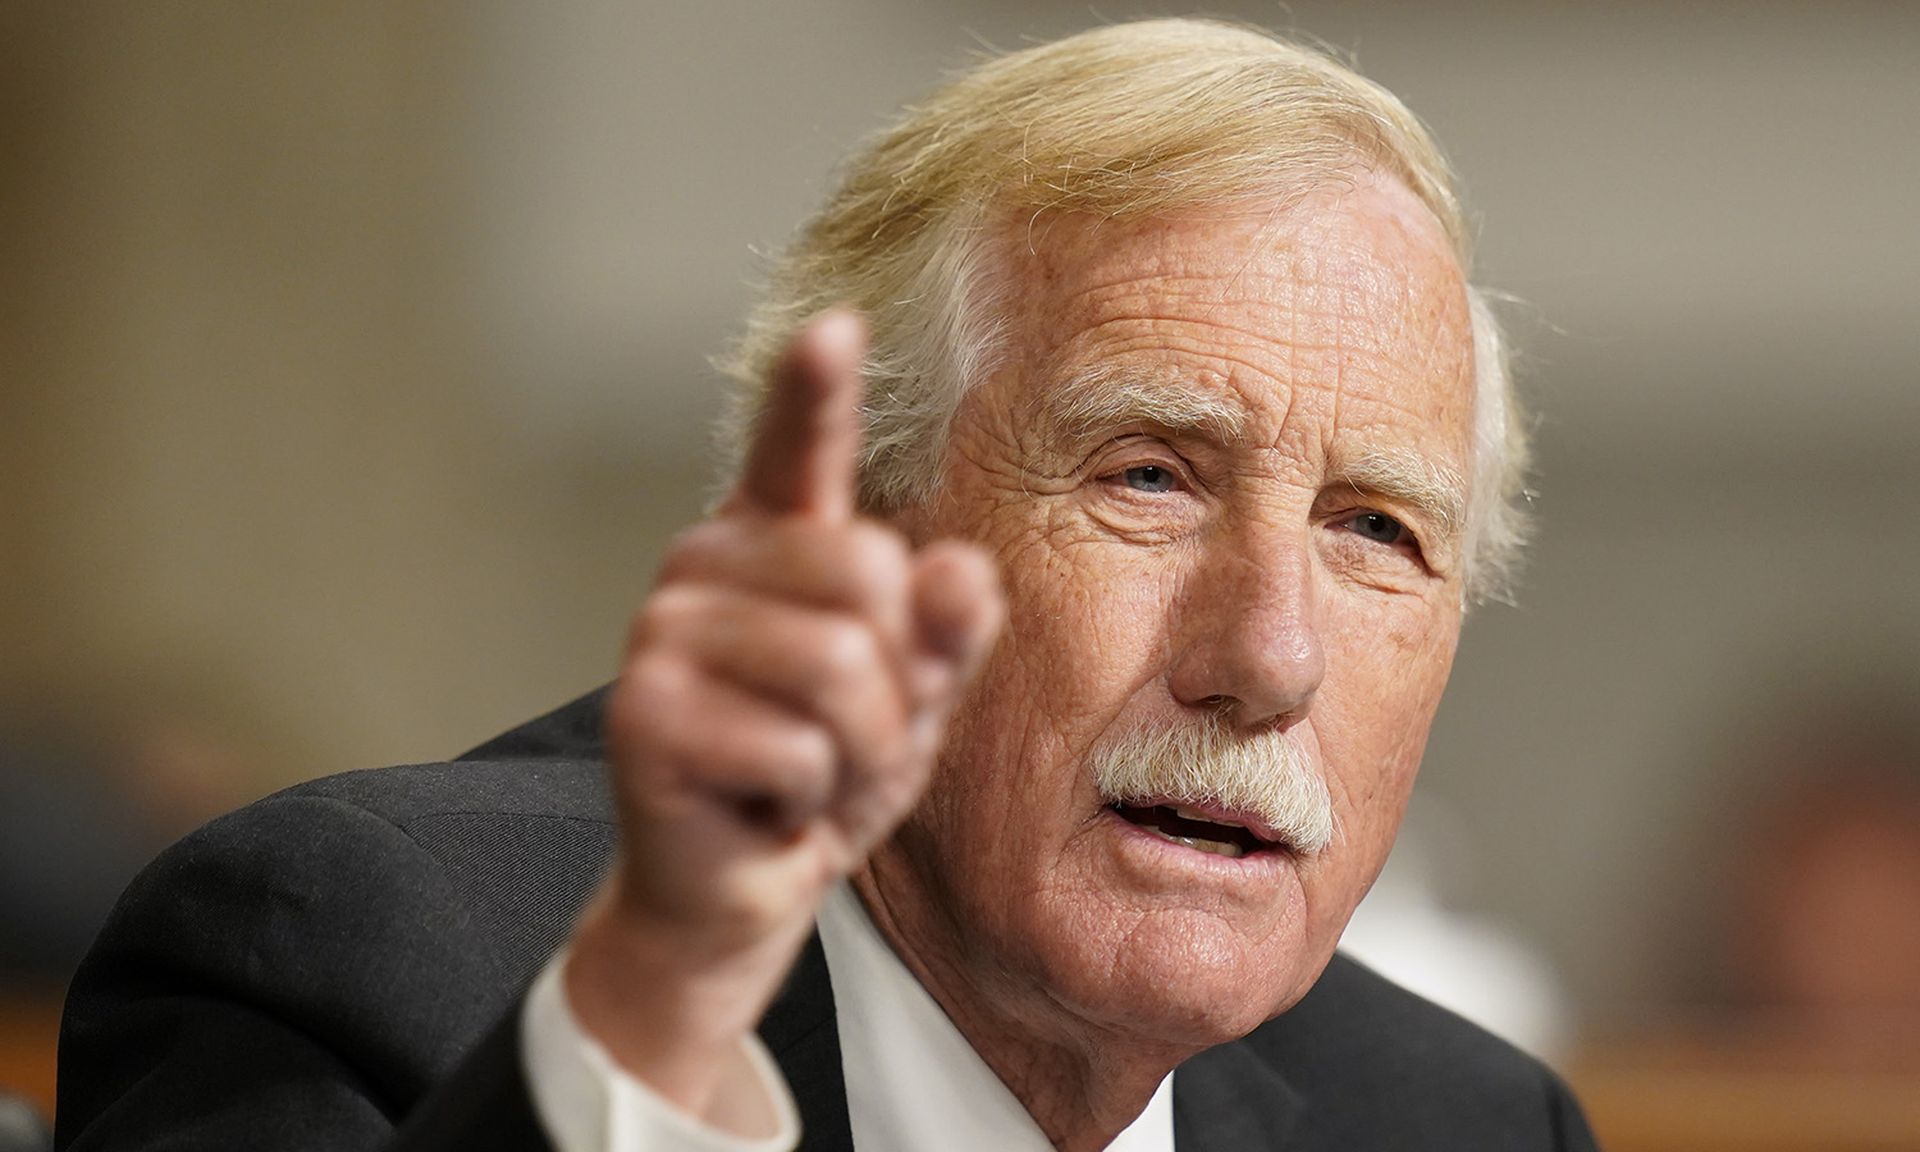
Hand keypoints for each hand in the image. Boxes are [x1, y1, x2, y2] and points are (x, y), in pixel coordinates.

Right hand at [564, 311, 1003, 1128]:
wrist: (737, 887)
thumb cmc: (820, 771)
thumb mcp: (913, 696)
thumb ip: (945, 628)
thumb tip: (957, 564)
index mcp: (774, 540)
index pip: (800, 448)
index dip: (816, 389)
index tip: (834, 326)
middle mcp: (708, 562)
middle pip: (869, 577)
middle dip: (892, 686)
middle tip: (842, 735)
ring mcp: (664, 631)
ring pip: (840, 669)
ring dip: (856, 752)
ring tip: (806, 771)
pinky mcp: (643, 711)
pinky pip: (797, 747)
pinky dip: (808, 799)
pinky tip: (763, 804)